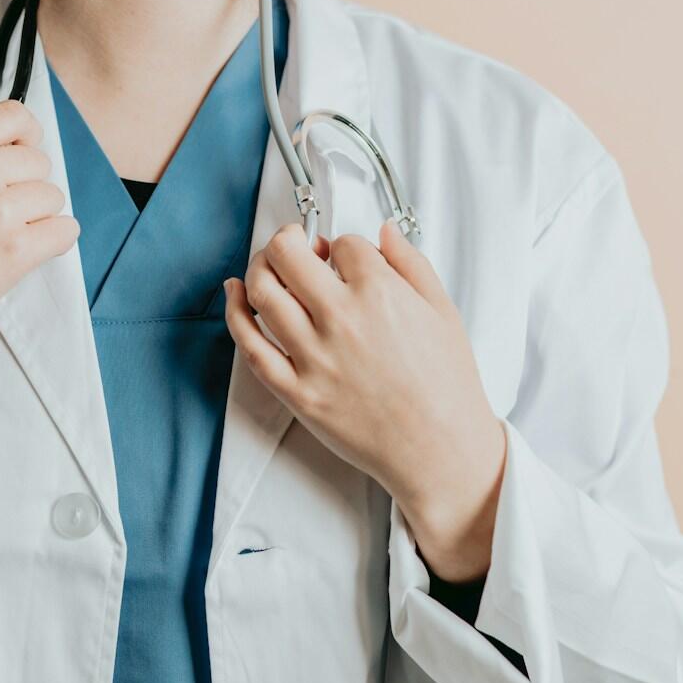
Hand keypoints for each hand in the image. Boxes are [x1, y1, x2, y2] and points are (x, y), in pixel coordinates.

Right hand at [0, 101, 79, 415]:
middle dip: (26, 184)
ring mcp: (1, 212)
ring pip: (53, 197)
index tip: (20, 152)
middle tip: (3, 209)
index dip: (25, 135)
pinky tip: (31, 249)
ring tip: (8, 234)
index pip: (13, 116)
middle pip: (38, 162)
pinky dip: (54, 240)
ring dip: (38, 215)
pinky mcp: (17, 252)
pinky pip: (65, 231)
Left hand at [224, 224, 505, 580]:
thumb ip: (411, 264)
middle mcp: (341, 319)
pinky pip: (250, 346)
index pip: (343, 243)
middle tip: (295, 244)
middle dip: (289, 239)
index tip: (344, 257)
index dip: (342, 245)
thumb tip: (384, 233)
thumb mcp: (443, 312)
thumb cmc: (447, 386)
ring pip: (262, 292)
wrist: (440, 450)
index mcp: (380, 293)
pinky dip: (235, 313)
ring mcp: (314, 357)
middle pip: (288, 254)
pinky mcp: (296, 392)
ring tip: (269, 267)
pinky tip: (234, 294)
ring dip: (260, 268)